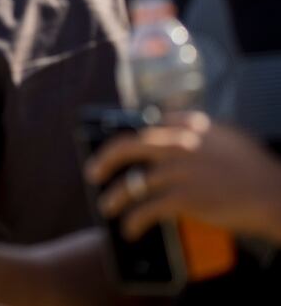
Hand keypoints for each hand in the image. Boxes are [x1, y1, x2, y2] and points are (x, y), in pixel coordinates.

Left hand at [87, 112, 280, 243]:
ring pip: (132, 182)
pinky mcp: (184, 198)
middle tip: (93, 172)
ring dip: (114, 198)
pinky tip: (129, 230)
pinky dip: (133, 221)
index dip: (126, 137)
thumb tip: (167, 126)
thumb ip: (195, 129)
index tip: (115, 148)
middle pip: (127, 146)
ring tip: (107, 207)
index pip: (146, 125)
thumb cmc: (252, 168)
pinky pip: (146, 209)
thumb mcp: (224, 135)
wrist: (275, 193)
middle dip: (104, 159)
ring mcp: (180, 170)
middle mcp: (179, 143)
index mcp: (188, 125)